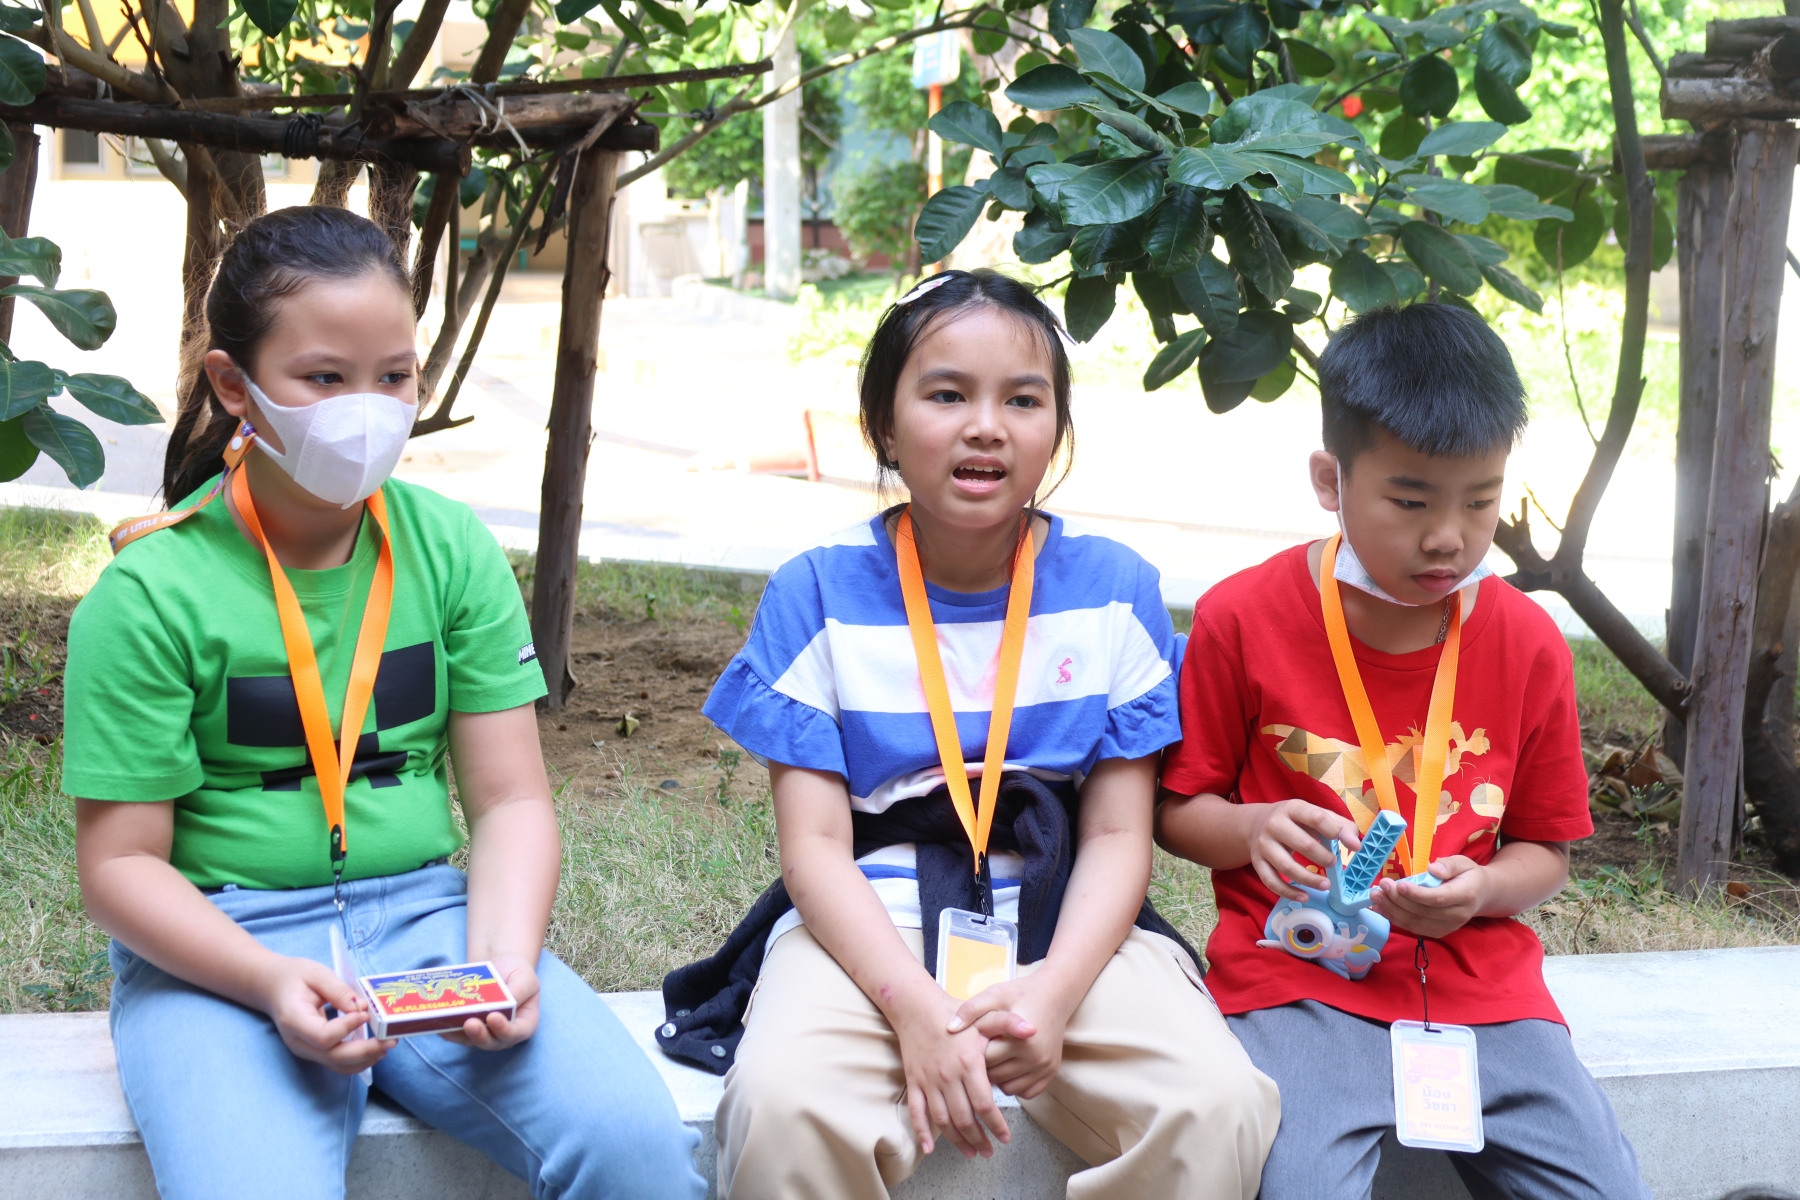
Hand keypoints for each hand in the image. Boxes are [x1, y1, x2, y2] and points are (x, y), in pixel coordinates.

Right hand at [257, 955, 393, 1074]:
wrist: (272, 987)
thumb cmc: (293, 977)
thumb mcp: (316, 974)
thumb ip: (338, 991)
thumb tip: (360, 1008)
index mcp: (294, 1020)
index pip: (323, 1036)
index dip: (347, 1027)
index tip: (365, 1013)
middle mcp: (298, 1042)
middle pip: (333, 1056)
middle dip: (365, 1050)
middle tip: (391, 1040)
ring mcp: (306, 1050)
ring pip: (337, 1064)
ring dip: (365, 1059)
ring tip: (388, 1045)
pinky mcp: (315, 1051)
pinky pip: (337, 1062)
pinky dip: (358, 1060)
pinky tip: (375, 1050)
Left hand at [442, 955, 540, 1050]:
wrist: (499, 966)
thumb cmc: (516, 972)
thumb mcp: (525, 976)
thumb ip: (520, 990)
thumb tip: (507, 1002)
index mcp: (524, 1023)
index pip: (516, 1032)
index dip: (504, 1029)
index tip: (493, 1017)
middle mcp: (504, 1034)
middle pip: (491, 1042)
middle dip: (479, 1035)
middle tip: (469, 1023)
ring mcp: (485, 1033)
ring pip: (471, 1040)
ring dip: (459, 1034)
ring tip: (448, 1022)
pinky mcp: (468, 1030)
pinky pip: (457, 1034)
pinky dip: (447, 1029)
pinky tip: (437, 1021)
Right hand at [892, 989, 1010, 1159]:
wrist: (918, 1009)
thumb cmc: (953, 1014)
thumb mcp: (984, 1018)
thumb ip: (1009, 1024)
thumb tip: (1032, 1031)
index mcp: (968, 1064)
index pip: (984, 1104)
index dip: (996, 1125)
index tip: (1005, 1137)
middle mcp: (947, 1077)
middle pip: (964, 1118)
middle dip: (979, 1139)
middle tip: (989, 1151)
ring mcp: (929, 1082)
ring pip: (943, 1121)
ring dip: (957, 1141)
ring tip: (970, 1153)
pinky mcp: (914, 1083)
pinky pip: (917, 1113)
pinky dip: (922, 1133)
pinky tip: (929, 1148)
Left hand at [948, 976, 1072, 1099]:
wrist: (1054, 995)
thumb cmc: (1020, 994)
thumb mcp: (994, 995)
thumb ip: (971, 1010)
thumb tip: (950, 1028)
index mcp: (1020, 1039)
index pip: (984, 1060)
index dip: (971, 1053)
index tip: (969, 1044)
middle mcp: (1035, 1058)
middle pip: (995, 1077)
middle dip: (982, 1067)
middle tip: (978, 1052)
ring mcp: (1045, 1068)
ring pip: (1008, 1088)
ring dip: (997, 1078)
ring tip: (993, 1058)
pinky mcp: (1051, 1074)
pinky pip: (1025, 1092)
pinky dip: (1014, 1084)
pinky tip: (1009, 1066)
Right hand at [1247, 800, 1361, 899]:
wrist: (1256, 823)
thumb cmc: (1295, 821)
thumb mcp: (1315, 815)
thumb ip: (1340, 826)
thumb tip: (1356, 845)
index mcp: (1292, 808)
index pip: (1316, 817)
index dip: (1335, 831)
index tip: (1351, 845)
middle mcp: (1274, 824)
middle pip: (1302, 844)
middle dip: (1323, 857)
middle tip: (1334, 864)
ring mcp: (1263, 844)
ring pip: (1286, 867)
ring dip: (1309, 880)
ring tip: (1326, 885)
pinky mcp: (1257, 862)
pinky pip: (1271, 881)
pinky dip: (1288, 892)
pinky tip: (1304, 896)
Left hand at [1372, 857, 1487, 938]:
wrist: (1480, 895)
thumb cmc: (1467, 875)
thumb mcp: (1463, 862)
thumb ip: (1449, 865)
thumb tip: (1433, 869)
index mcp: (1465, 896)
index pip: (1438, 898)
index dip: (1417, 894)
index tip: (1398, 885)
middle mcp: (1458, 916)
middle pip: (1423, 911)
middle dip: (1398, 900)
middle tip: (1381, 886)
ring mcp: (1447, 927)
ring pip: (1415, 922)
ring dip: (1392, 910)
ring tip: (1375, 896)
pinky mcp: (1438, 932)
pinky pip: (1413, 928)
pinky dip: (1394, 918)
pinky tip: (1380, 907)